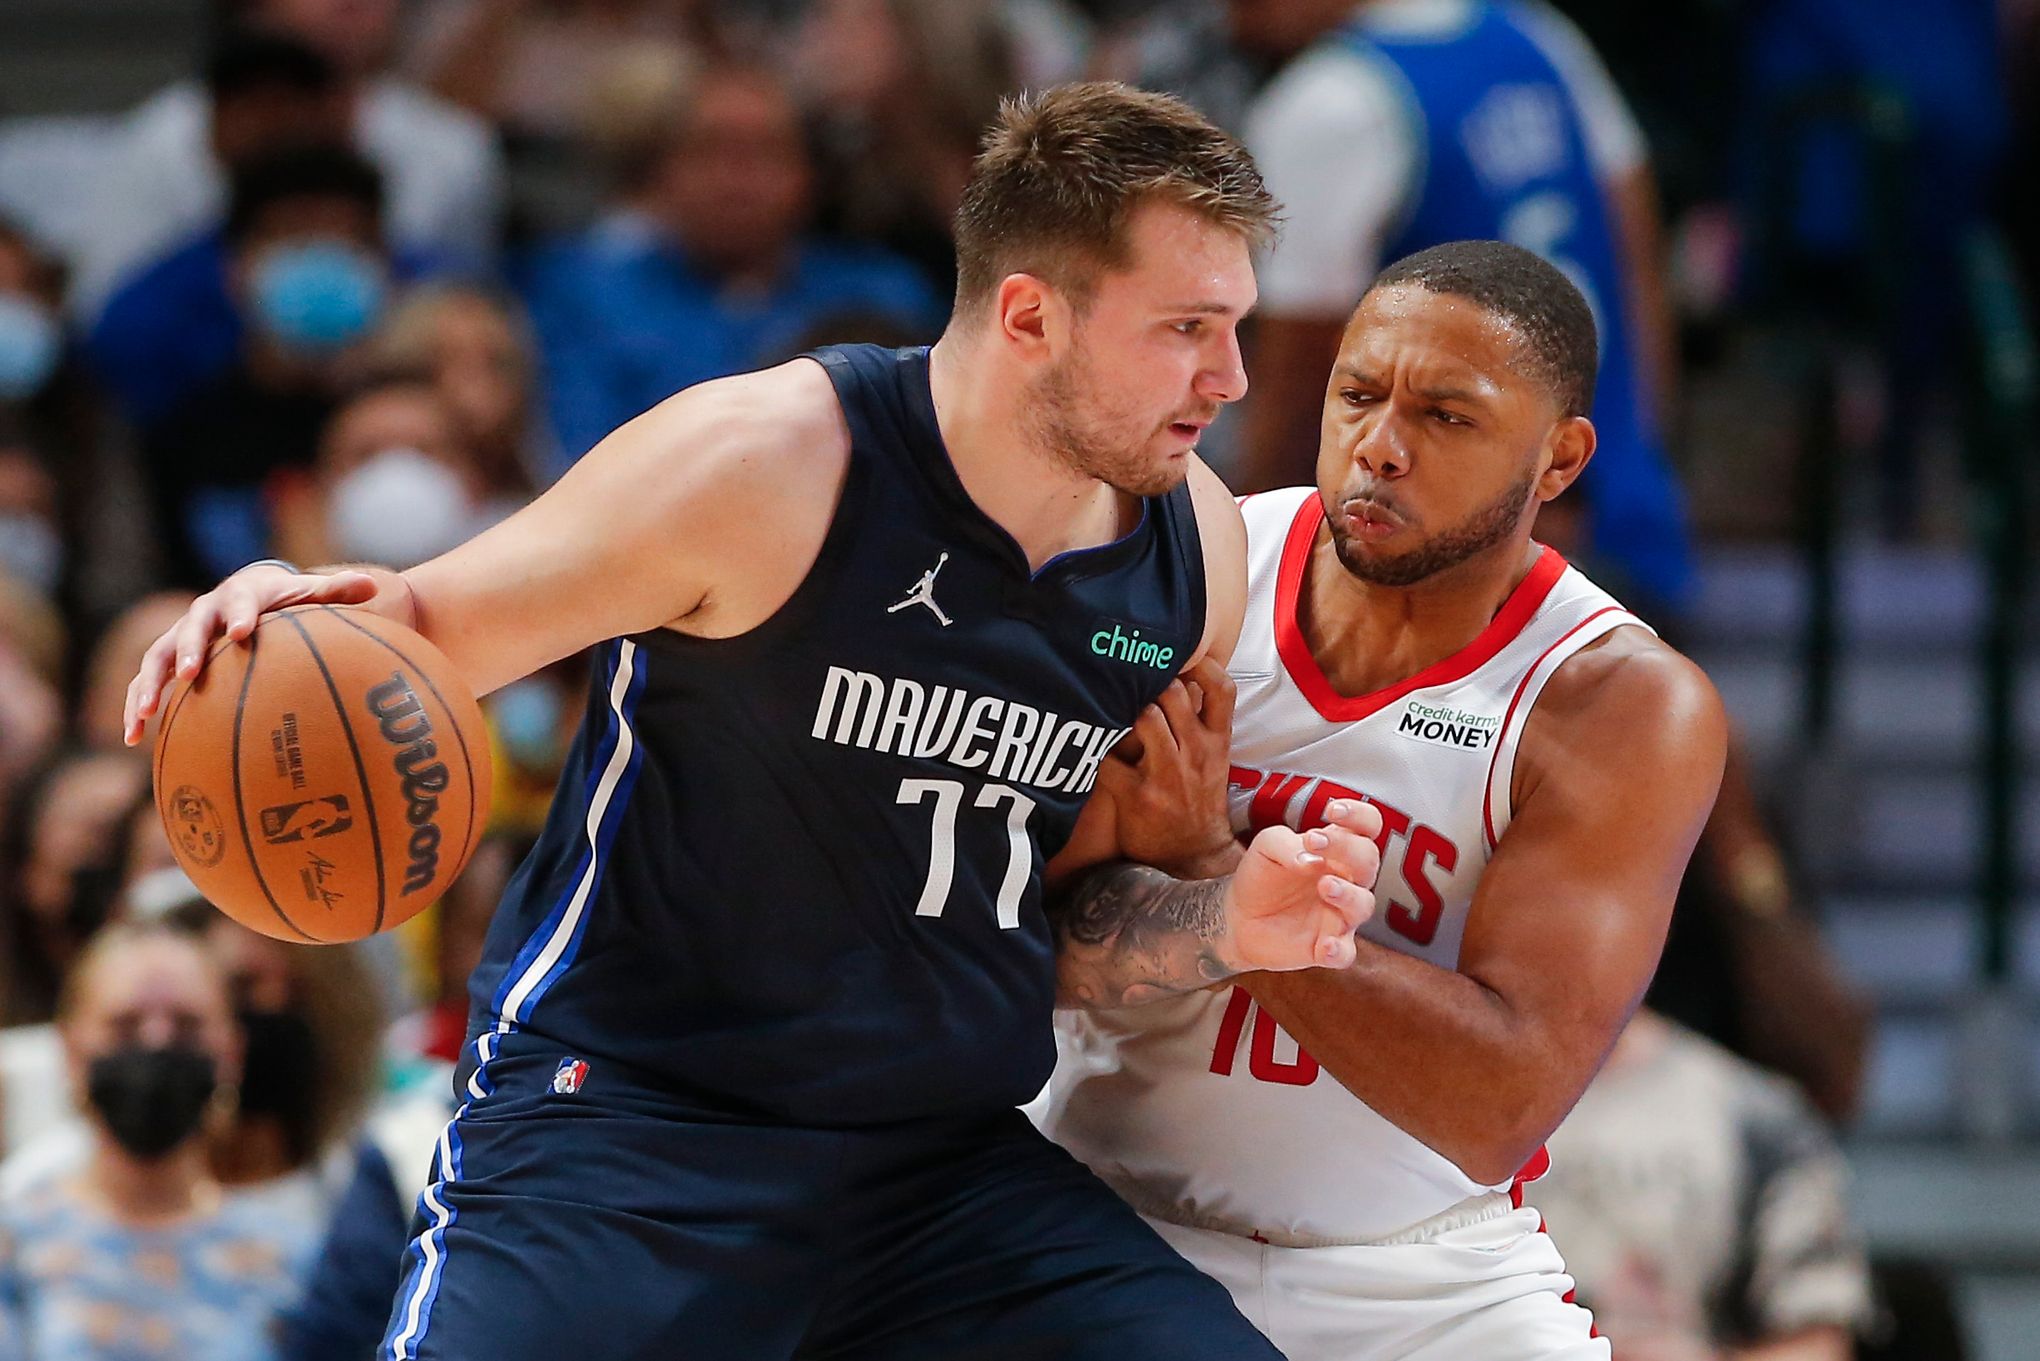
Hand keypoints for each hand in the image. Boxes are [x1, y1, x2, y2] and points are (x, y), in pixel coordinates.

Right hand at [122, 563, 378, 745]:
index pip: (240, 603)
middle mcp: (203, 613)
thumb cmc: (282, 599)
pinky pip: (145, 682)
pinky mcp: (166, 659)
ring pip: (156, 659)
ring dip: (148, 685)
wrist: (246, 592)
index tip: (243, 632)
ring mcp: (180, 636)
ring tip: (142, 715)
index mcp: (239, 595)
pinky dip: (136, 706)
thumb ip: (336, 592)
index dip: (240, 616)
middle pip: (190, 629)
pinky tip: (132, 739)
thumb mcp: (308, 592)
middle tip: (189, 674)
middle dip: (188, 650)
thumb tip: (373, 587)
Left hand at [1091, 655, 1238, 875]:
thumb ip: (1201, 721)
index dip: (1202, 665)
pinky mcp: (1137, 795)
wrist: (1194, 855)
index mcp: (1217, 741)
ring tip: (1112, 711)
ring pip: (1145, 717)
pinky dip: (1097, 749)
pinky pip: (1109, 759)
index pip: (1223, 690)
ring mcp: (1168, 775)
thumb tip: (1180, 675)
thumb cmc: (1198, 799)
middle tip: (1130, 682)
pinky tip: (1090, 746)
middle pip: (1174, 693)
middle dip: (1149, 682)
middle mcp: (1196, 753)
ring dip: (1125, 710)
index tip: (1181, 656)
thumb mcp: (1214, 759)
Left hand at [1222, 798, 1382, 972]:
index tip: (1333, 811)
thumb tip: (1310, 858)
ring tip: (1324, 886)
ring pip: (1364, 905)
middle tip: (1315, 842)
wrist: (1236, 917)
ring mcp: (1339, 915)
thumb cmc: (1261, 875)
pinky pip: (1345, 953)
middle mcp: (1346, 881)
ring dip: (1349, 894)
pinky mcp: (1326, 947)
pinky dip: (1339, 951)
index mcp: (1337, 851)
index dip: (1360, 816)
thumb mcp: (1266, 847)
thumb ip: (1286, 844)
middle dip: (1347, 849)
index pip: (1366, 827)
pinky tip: (1324, 945)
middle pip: (1368, 861)